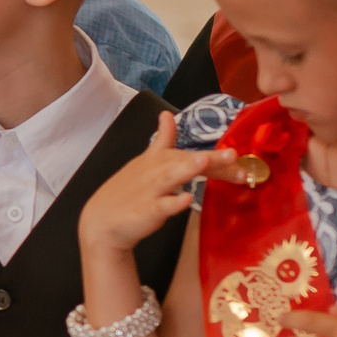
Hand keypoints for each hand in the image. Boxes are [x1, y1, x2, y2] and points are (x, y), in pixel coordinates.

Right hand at [79, 111, 231, 260]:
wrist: (101, 221)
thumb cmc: (128, 192)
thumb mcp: (145, 161)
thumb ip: (162, 140)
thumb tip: (167, 114)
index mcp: (157, 159)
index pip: (185, 152)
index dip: (211, 152)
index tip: (235, 152)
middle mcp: (155, 171)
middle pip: (184, 162)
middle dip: (210, 159)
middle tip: (234, 155)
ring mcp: (150, 191)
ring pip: (171, 177)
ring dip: (187, 168)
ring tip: (203, 161)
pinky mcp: (144, 211)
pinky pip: (160, 207)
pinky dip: (172, 203)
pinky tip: (186, 199)